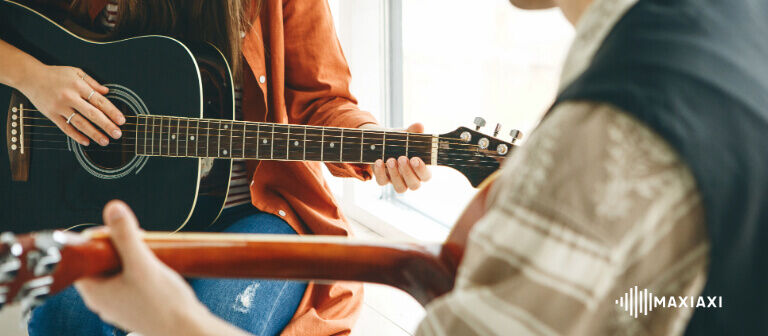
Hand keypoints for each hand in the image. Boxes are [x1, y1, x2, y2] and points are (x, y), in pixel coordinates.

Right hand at [18, 65, 123, 145]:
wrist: (30, 77)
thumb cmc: (55, 74)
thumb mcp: (75, 72)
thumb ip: (92, 82)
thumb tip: (107, 91)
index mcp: (78, 85)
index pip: (99, 101)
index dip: (112, 112)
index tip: (121, 120)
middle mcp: (70, 97)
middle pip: (92, 114)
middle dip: (106, 125)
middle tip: (117, 134)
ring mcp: (60, 107)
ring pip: (80, 123)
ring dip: (94, 134)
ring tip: (105, 141)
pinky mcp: (51, 114)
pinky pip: (65, 127)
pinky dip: (76, 136)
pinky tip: (86, 142)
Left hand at [75, 201, 245, 335]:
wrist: (187, 329)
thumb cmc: (164, 305)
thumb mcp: (143, 264)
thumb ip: (126, 236)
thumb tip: (112, 209)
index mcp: (94, 291)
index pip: (84, 255)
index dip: (101, 238)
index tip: (120, 231)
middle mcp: (103, 299)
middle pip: (102, 260)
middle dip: (121, 245)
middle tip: (139, 239)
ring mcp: (119, 303)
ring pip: (118, 269)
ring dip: (133, 256)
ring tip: (150, 252)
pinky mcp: (134, 304)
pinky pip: (130, 279)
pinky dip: (141, 268)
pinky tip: (156, 266)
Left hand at [361, 123, 431, 192]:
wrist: (381, 141)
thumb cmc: (399, 140)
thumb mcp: (406, 135)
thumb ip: (413, 132)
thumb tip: (419, 126)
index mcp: (420, 168)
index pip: (425, 176)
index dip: (422, 170)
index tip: (415, 159)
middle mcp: (410, 177)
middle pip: (414, 185)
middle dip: (408, 173)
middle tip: (402, 158)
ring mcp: (396, 180)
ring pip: (400, 187)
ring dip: (395, 174)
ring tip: (390, 160)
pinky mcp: (383, 179)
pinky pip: (382, 181)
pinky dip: (380, 172)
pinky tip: (378, 161)